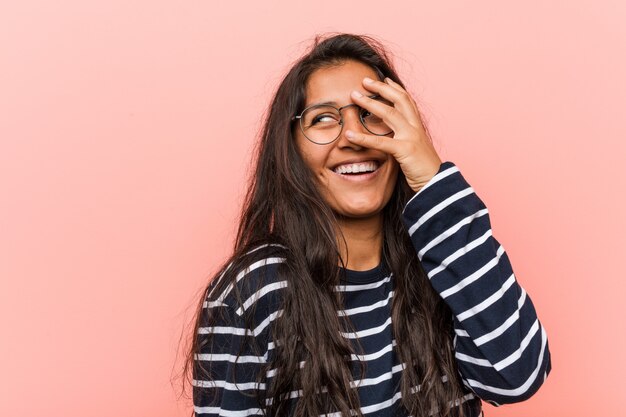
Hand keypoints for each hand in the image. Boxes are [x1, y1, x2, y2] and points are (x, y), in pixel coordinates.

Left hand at [346, 77, 441, 192]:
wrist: (436, 184)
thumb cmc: (423, 170)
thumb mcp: (414, 150)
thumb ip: (403, 140)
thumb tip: (391, 138)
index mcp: (417, 126)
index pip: (407, 100)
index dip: (395, 88)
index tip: (384, 78)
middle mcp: (415, 127)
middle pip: (399, 99)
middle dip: (381, 87)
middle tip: (365, 80)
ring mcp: (411, 137)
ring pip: (390, 113)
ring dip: (370, 102)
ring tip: (354, 96)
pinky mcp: (405, 150)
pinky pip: (381, 142)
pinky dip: (363, 138)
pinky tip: (349, 135)